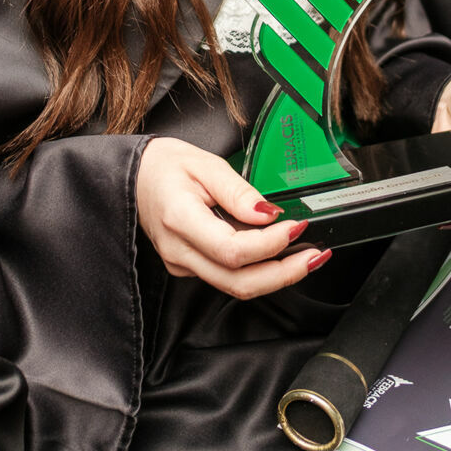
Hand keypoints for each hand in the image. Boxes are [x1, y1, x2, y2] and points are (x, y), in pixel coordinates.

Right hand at [137, 137, 329, 296]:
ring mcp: (182, 263)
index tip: (296, 226)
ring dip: (276, 277)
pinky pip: (227, 277)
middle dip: (284, 274)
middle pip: (238, 281)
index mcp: (180, 219)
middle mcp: (179, 250)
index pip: (232, 249)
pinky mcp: (188, 267)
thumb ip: (239, 191)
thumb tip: (269, 214)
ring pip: (235, 286)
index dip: (270, 245)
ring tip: (307, 258)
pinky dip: (257, 271)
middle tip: (316, 257)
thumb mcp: (206, 164)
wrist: (134, 176)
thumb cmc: (164, 166)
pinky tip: (278, 256)